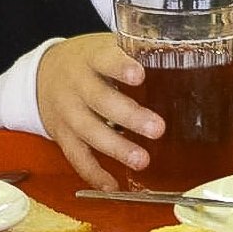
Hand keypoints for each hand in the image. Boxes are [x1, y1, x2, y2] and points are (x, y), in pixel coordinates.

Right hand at [34, 32, 161, 189]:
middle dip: (130, 116)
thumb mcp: (108, 46)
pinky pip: (76, 156)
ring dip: (116, 148)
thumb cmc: (91, 59)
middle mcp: (77, 85)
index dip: (121, 67)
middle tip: (158, 128)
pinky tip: (112, 185)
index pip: (105, 60)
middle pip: (101, 100)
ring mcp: (67, 112)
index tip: (140, 75)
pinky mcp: (62, 135)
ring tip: (142, 160)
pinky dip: (93, 172)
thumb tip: (189, 52)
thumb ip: (140, 52)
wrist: (43, 73)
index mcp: (92, 57)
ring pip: (89, 131)